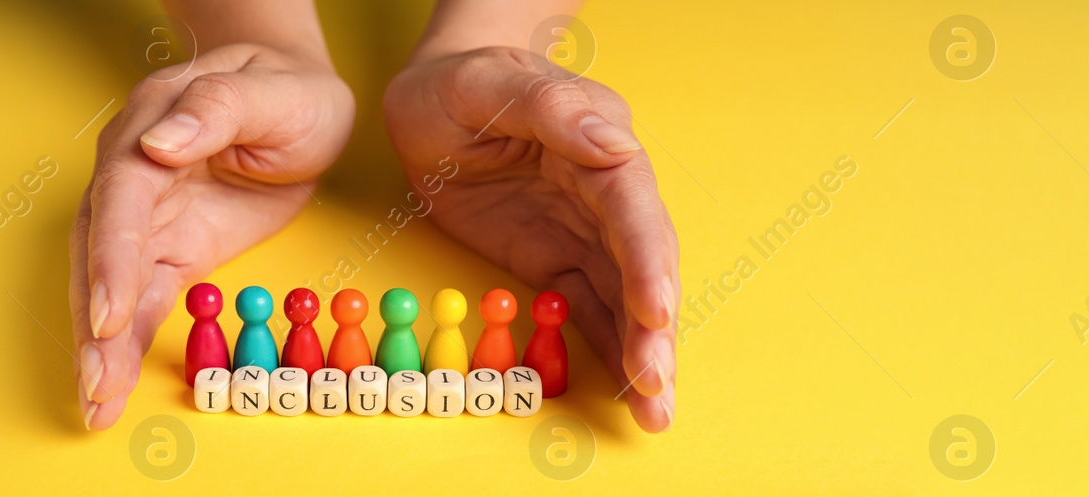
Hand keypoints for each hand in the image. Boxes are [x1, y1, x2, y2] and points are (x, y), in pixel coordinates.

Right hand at [70, 43, 352, 429]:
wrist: (301, 100)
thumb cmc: (287, 88)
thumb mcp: (271, 91)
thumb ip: (216, 112)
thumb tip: (159, 145)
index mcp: (151, 125)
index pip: (121, 195)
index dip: (112, 256)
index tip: (110, 312)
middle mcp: (133, 174)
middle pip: (100, 250)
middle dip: (95, 321)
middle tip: (98, 383)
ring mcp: (148, 216)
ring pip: (112, 284)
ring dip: (102, 346)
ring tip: (97, 404)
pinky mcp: (171, 249)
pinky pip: (142, 300)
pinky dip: (127, 344)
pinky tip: (113, 386)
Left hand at [384, 47, 679, 431]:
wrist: (430, 100)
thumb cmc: (459, 82)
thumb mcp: (489, 82)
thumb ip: (550, 108)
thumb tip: (614, 147)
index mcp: (597, 138)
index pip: (632, 204)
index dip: (647, 260)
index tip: (655, 310)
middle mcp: (606, 188)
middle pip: (640, 261)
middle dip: (653, 327)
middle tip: (658, 386)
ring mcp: (585, 228)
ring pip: (624, 295)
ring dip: (642, 351)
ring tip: (655, 409)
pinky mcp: (558, 258)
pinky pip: (590, 308)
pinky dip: (611, 348)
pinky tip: (630, 390)